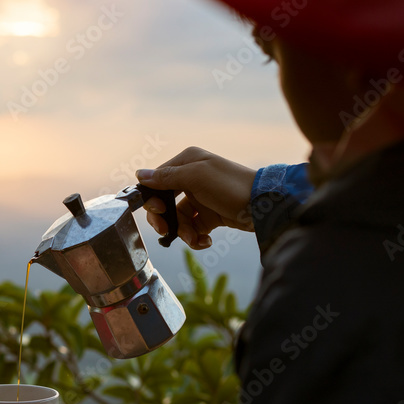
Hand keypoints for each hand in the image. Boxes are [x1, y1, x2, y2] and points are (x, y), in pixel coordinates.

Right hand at [136, 147, 256, 249]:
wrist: (263, 206)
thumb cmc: (230, 186)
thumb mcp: (196, 177)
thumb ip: (167, 177)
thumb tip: (139, 175)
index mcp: (187, 162)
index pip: (157, 180)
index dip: (153, 198)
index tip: (158, 211)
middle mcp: (191, 178)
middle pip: (164, 202)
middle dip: (165, 219)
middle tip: (165, 232)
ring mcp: (200, 198)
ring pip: (178, 219)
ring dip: (183, 231)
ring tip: (194, 238)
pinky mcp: (210, 215)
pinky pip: (193, 228)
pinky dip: (195, 237)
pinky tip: (205, 241)